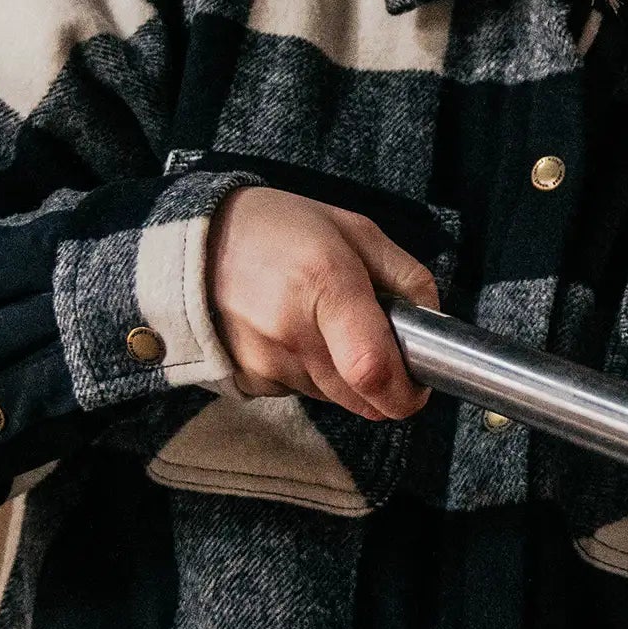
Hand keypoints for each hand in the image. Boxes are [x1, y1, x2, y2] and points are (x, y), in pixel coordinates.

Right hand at [204, 186, 437, 420]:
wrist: (193, 241)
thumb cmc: (281, 229)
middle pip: (362, 399)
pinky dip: (311, 374)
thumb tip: (434, 326)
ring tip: (326, 326)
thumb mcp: (355, 231)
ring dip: (346, 378)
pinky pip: (300, 393)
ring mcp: (265, 360)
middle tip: (380, 347)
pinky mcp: (246, 378)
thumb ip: (406, 278)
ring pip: (335, 399)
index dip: (406, 392)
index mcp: (326, 285)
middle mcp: (292, 331)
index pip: (373, 370)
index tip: (419, 384)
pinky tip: (293, 334)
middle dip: (384, 386)